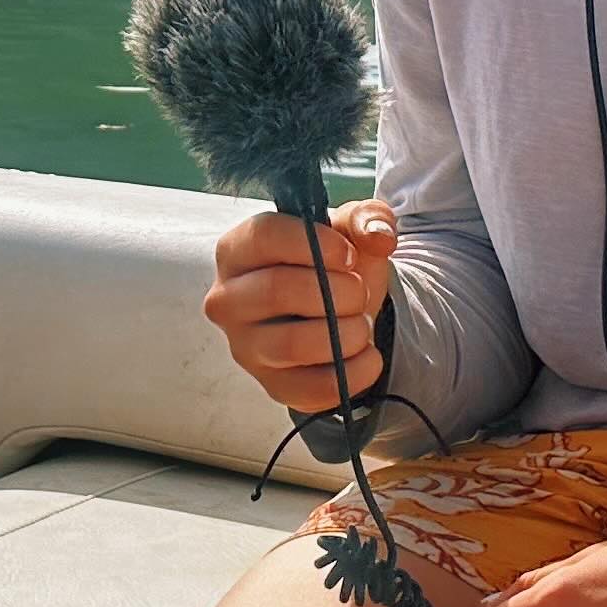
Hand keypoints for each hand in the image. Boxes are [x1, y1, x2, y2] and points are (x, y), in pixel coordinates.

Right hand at [202, 199, 395, 412]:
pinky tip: (367, 356)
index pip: (263, 236)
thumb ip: (368, 217)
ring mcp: (246, 347)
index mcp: (237, 251)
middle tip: (357, 292)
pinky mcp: (272, 386)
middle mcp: (228, 300)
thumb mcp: (350, 229)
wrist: (341, 312)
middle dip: (335, 291)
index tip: (348, 255)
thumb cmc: (333, 265)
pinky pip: (312, 388)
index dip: (316, 243)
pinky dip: (353, 372)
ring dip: (345, 332)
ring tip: (361, 324)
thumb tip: (378, 237)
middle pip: (276, 290)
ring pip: (292, 344)